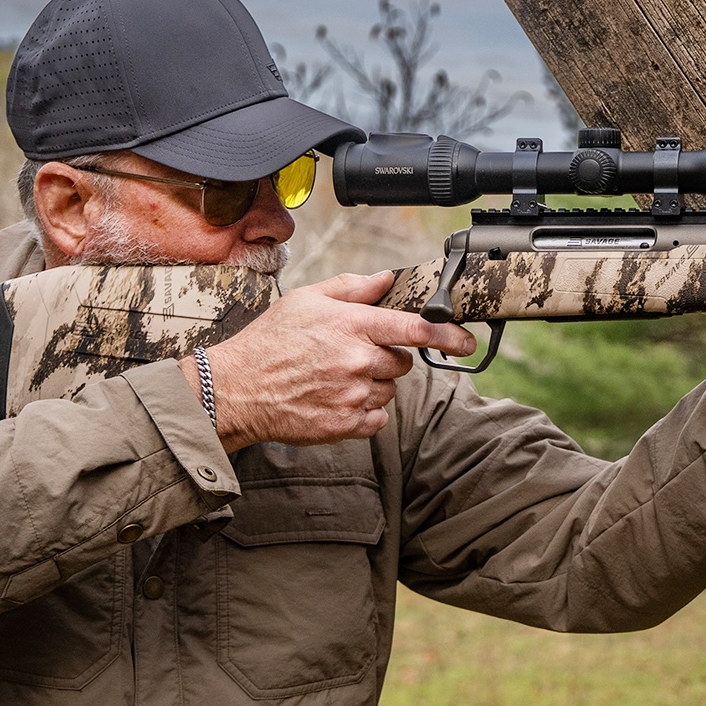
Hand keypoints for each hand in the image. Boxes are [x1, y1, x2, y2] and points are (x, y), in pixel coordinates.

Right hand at [180, 271, 475, 450]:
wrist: (237, 390)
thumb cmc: (270, 341)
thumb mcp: (308, 300)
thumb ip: (352, 287)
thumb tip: (386, 279)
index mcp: (353, 326)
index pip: (416, 330)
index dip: (448, 336)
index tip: (467, 342)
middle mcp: (358, 361)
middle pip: (402, 363)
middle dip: (385, 358)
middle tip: (350, 355)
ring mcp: (353, 396)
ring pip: (388, 391)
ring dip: (371, 385)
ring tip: (333, 377)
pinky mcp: (345, 425)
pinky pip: (376, 419)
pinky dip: (362, 411)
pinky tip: (334, 399)